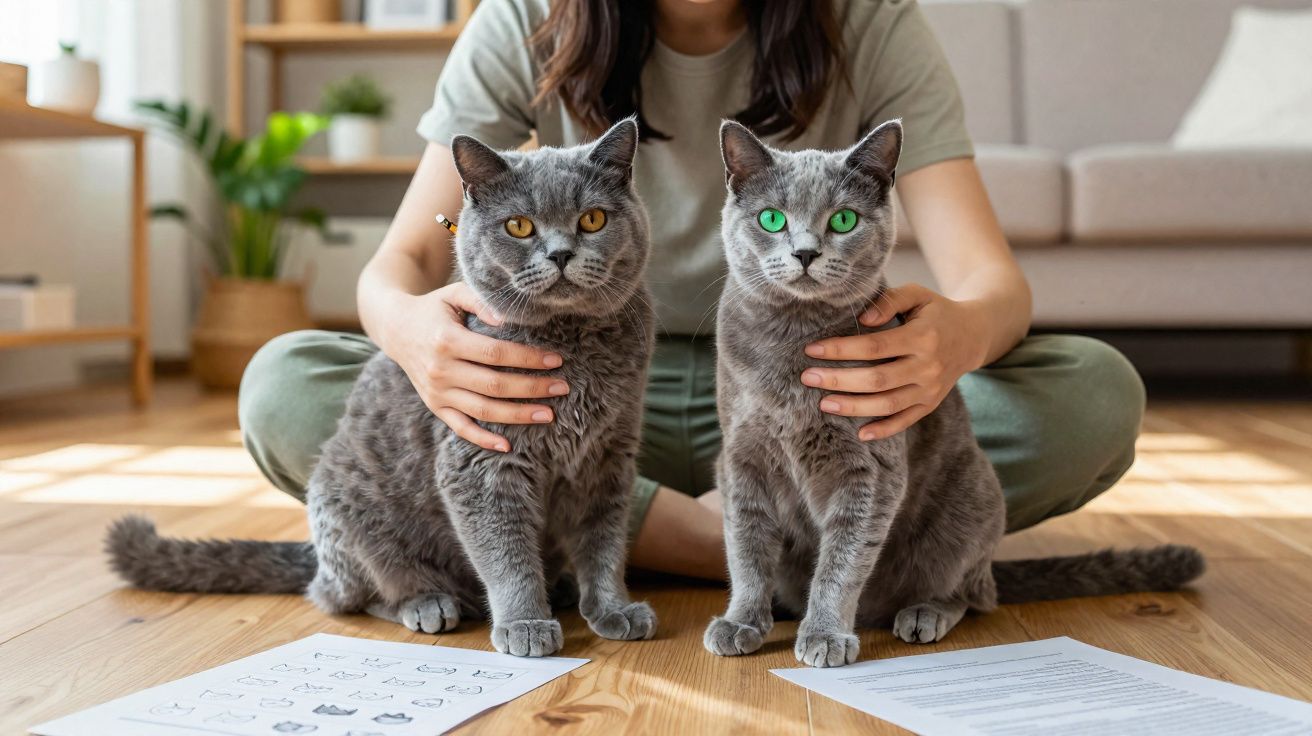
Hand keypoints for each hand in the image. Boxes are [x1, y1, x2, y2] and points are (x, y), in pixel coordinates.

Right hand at [385, 282, 567, 452]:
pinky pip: (460, 428)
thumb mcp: (453, 294)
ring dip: (518, 415)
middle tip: (562, 388)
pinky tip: (508, 445)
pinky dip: (483, 440)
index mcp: (447, 340)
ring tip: (548, 415)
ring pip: (483, 410)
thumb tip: (508, 320)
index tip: (556, 360)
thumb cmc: (433, 308)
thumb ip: (480, 301)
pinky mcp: (435, 406)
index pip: (496, 354)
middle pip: (494, 385)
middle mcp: (440, 370)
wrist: (395, 328)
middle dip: (532, 388)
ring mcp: (437, 392)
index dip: (528, 358)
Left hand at [800, 283, 988, 440]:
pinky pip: (906, 421)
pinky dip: (884, 430)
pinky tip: (860, 433)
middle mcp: (928, 367)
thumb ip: (889, 300)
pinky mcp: (931, 403)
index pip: (874, 347)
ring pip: (887, 405)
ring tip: (824, 403)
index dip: (841, 349)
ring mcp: (930, 389)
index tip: (812, 349)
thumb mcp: (918, 294)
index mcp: (923, 337)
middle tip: (808, 377)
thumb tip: (862, 319)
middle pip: (876, 380)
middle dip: (838, 380)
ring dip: (853, 406)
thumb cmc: (937, 311)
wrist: (974, 335)